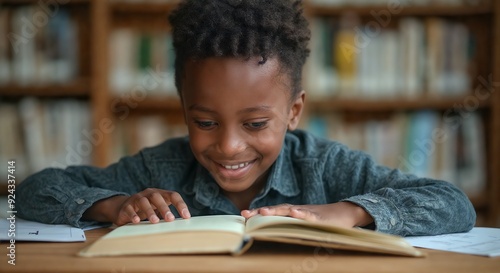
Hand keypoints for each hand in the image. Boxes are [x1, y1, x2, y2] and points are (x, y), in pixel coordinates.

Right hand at [83, 188, 190, 225]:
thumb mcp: (159, 210)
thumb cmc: (147, 210)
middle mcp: (149, 194)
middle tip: (170, 219)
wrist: (124, 208)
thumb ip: (168, 215)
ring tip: (155, 221)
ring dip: (149, 211)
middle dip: (164, 208)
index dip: (180, 205)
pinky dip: (133, 215)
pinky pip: (130, 209)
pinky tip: (137, 221)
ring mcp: (137, 198)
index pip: (173, 195)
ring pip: (143, 202)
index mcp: (160, 194)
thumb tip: (183, 225)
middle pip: (157, 197)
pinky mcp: (126, 206)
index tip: (186, 217)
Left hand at [241, 202, 373, 227]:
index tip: (242, 216)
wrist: (345, 213)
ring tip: (263, 212)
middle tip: (245, 214)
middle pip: (276, 210)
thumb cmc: (323, 220)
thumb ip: (291, 227)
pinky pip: (309, 215)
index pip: (272, 212)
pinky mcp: (320, 217)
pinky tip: (294, 213)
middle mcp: (297, 211)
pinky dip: (302, 214)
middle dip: (260, 212)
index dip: (258, 214)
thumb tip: (273, 236)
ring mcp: (308, 213)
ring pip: (289, 210)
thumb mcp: (304, 224)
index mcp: (292, 213)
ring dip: (276, 210)